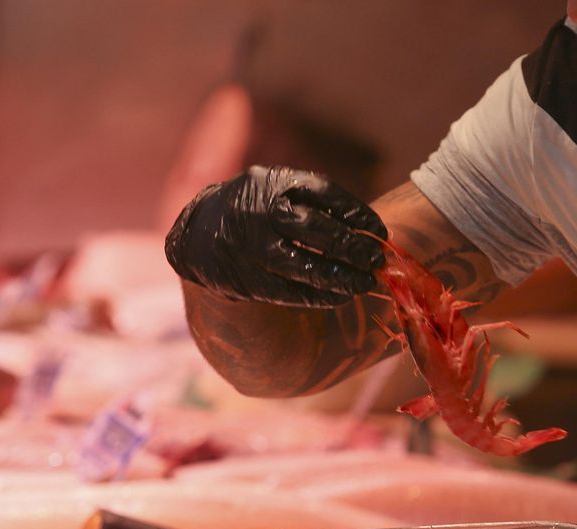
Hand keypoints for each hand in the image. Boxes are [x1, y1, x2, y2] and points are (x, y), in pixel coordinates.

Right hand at [164, 165, 387, 307]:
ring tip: (365, 283)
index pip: (326, 194)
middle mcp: (261, 214)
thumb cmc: (252, 208)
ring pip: (307, 267)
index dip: (357, 214)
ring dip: (342, 278)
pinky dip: (319, 296)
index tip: (380, 231)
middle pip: (319, 231)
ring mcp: (253, 249)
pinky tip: (340, 296)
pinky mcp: (248, 280)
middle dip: (354, 248)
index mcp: (273, 184)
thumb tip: (366, 229)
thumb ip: (312, 201)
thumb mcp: (275, 188)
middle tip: (377, 261)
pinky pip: (291, 292)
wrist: (196, 233)